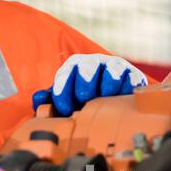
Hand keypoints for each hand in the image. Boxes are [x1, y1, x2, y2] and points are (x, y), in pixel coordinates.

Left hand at [32, 54, 147, 116]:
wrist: (113, 96)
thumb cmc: (84, 98)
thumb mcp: (66, 98)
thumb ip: (51, 100)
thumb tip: (37, 101)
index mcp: (75, 66)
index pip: (67, 72)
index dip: (63, 89)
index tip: (63, 108)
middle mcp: (95, 62)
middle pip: (89, 65)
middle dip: (85, 81)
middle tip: (83, 98)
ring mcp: (115, 67)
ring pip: (113, 68)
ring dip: (108, 81)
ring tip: (104, 96)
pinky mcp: (133, 75)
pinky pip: (132, 77)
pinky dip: (128, 85)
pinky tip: (123, 96)